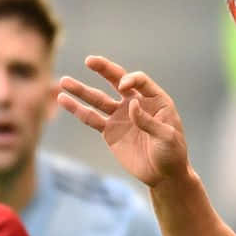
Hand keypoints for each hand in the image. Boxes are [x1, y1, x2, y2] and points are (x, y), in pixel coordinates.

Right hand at [57, 56, 188, 186]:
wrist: (164, 175)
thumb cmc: (172, 154)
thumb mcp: (167, 137)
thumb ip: (149, 121)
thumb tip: (131, 104)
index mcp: (155, 100)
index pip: (139, 81)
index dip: (130, 80)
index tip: (123, 88)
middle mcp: (136, 103)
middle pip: (116, 81)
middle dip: (103, 70)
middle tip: (89, 60)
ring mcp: (121, 116)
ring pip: (98, 99)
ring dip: (81, 90)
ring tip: (63, 81)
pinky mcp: (110, 131)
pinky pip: (91, 118)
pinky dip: (78, 110)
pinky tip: (63, 99)